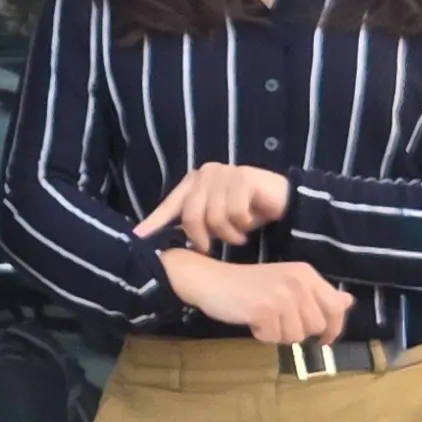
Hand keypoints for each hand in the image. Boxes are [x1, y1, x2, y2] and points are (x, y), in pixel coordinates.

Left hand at [136, 163, 290, 252]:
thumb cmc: (245, 211)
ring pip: (214, 217)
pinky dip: (242, 224)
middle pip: (191, 216)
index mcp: (192, 183)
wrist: (282, 200)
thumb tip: (165, 244)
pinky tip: (249, 222)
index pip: (169, 206)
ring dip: (228, 234)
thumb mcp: (215, 219)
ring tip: (237, 234)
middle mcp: (205, 174)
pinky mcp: (244, 177)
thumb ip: (194, 224)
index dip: (154, 223)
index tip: (139, 238)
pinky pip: (235, 212)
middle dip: (202, 238)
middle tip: (211, 248)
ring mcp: (224, 173)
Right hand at [160, 248, 352, 347]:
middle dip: (298, 331)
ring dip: (279, 334)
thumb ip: (318, 294)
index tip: (324, 340)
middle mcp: (298, 282)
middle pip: (316, 326)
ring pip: (296, 335)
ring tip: (264, 319)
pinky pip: (274, 338)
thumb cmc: (248, 284)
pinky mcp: (265, 309)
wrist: (211, 280)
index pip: (336, 308)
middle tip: (278, 321)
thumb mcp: (288, 284)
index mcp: (306, 274)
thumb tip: (348, 302)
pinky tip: (252, 320)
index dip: (333, 328)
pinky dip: (262, 335)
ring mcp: (282, 295)